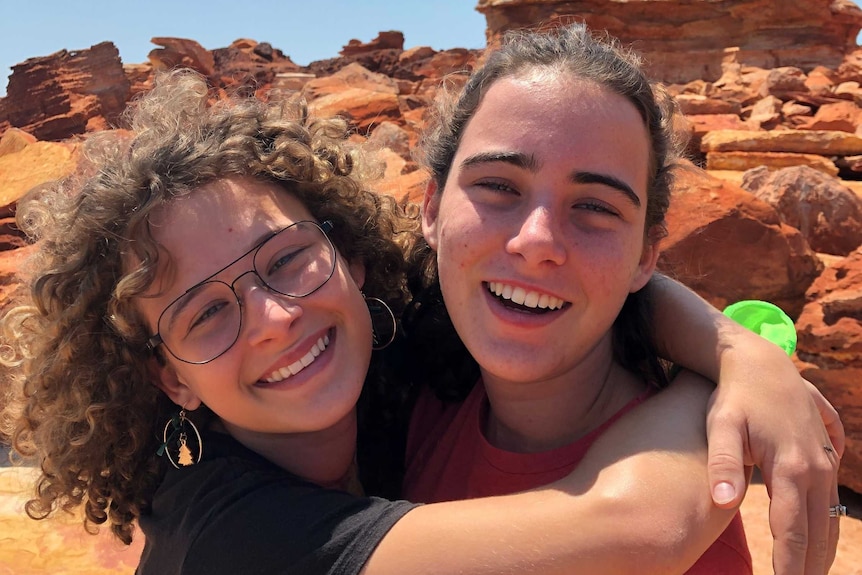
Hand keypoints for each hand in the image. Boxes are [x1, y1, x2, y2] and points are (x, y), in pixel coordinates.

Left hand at [704, 335, 841, 574]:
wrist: (759, 363)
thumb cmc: (733, 397)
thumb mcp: (721, 425)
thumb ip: (723, 463)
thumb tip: (722, 500)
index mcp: (791, 469)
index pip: (792, 532)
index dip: (789, 565)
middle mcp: (817, 468)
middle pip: (816, 531)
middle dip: (808, 566)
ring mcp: (827, 460)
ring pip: (829, 516)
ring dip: (821, 548)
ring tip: (809, 573)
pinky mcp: (828, 451)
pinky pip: (833, 495)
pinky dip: (827, 520)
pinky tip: (820, 536)